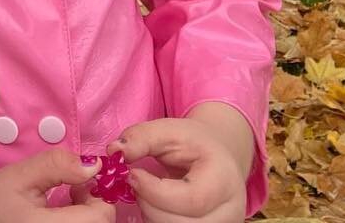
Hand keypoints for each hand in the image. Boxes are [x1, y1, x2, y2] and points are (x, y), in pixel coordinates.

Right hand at [0, 150, 112, 222]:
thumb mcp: (21, 175)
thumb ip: (57, 166)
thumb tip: (94, 166)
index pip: (101, 218)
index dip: (98, 196)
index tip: (79, 182)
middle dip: (92, 207)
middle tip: (71, 190)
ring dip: (85, 216)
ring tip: (62, 202)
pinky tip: (56, 215)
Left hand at [112, 114, 249, 222]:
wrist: (217, 157)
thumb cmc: (192, 143)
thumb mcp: (168, 130)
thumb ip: (141, 138)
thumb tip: (114, 150)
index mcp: (224, 180)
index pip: (190, 200)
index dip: (154, 191)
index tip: (133, 175)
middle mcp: (230, 211)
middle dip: (149, 205)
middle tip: (136, 184)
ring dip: (152, 215)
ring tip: (147, 193)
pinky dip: (159, 221)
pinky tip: (156, 204)